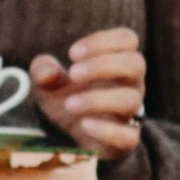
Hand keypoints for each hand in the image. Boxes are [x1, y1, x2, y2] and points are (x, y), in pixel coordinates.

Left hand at [32, 28, 145, 161]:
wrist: (75, 139)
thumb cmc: (69, 100)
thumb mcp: (49, 83)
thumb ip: (43, 71)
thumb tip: (47, 72)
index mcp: (117, 64)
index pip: (127, 39)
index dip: (103, 41)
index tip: (72, 53)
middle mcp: (131, 85)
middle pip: (136, 63)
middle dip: (103, 65)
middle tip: (73, 73)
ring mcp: (131, 113)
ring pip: (130, 99)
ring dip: (98, 99)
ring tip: (70, 104)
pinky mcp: (126, 141)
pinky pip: (128, 136)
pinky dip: (106, 130)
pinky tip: (84, 125)